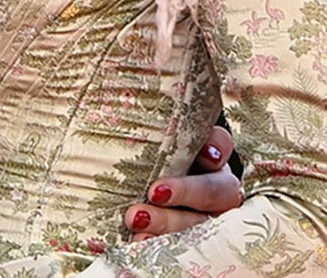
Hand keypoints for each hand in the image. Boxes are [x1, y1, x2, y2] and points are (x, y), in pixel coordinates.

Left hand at [127, 123, 243, 237]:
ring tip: (135, 219)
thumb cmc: (130, 152)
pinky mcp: (193, 242)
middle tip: (153, 191)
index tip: (203, 152)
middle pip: (218, 189)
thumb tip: (106, 78)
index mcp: (205, 155)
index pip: (220, 144)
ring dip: (171, 223)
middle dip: (188, 191)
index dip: (217, 147)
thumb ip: (139, 123)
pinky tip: (138, 243)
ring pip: (203, 222)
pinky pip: (187, 247)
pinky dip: (162, 245)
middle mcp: (215, 186)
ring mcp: (207, 218)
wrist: (117, 197)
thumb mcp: (137, 136)